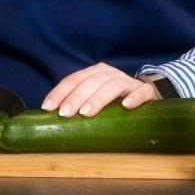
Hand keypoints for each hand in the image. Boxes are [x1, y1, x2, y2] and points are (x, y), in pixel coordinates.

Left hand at [42, 63, 157, 117]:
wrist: (146, 96)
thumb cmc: (114, 102)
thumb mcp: (95, 99)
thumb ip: (79, 104)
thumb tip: (52, 121)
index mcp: (95, 73)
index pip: (74, 79)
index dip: (60, 92)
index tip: (48, 107)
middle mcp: (110, 74)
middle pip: (91, 81)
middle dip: (75, 97)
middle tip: (65, 113)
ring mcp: (129, 81)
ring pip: (112, 85)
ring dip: (98, 98)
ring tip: (87, 113)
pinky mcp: (146, 91)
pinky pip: (141, 92)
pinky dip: (133, 97)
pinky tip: (126, 106)